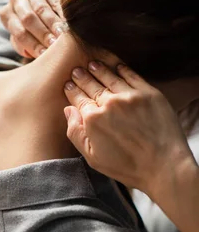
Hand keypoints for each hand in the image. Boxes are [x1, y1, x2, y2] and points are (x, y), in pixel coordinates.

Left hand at [0, 0, 64, 58]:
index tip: (43, 55)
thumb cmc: (30, 26)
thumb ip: (24, 46)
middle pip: (28, 19)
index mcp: (7, 14)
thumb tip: (33, 55)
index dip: (32, 45)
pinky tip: (69, 24)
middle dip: (42, 34)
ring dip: (53, 24)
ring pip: (42, 9)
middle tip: (53, 46)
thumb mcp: (23, 34)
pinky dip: (63, 14)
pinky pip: (55, 1)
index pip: (19, 32)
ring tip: (61, 36)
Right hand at [63, 61, 194, 197]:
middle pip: (91, 85)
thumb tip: (68, 110)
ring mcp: (129, 96)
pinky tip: (116, 66)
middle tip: (76, 70)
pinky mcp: (148, 93)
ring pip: (109, 77)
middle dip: (82, 77)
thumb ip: (76, 133)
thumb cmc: (127, 166)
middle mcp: (109, 103)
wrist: (163, 166)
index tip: (68, 84)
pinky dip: (122, 69)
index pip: (78, 99)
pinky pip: (131, 75)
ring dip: (99, 69)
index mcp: (92, 119)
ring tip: (92, 64)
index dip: (72, 90)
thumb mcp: (92, 157)